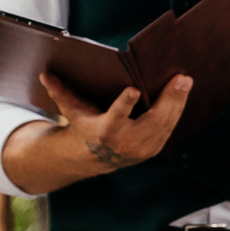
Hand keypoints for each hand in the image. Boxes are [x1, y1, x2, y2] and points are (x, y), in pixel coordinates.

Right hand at [38, 71, 192, 173]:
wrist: (92, 157)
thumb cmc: (84, 125)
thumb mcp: (71, 110)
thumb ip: (60, 91)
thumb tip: (44, 73)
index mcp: (105, 130)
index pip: (116, 118)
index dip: (125, 105)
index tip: (135, 89)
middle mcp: (125, 142)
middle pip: (152, 121)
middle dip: (169, 99)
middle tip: (181, 79)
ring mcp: (142, 149)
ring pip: (165, 125)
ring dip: (178, 103)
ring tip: (185, 82)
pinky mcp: (153, 149)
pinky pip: (169, 129)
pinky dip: (177, 111)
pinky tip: (183, 93)